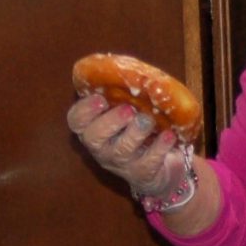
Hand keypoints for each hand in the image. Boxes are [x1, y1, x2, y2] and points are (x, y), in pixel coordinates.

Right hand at [66, 92, 184, 197]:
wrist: (163, 167)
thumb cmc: (143, 129)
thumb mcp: (132, 110)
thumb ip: (128, 94)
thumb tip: (136, 71)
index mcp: (94, 127)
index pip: (76, 120)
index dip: (84, 109)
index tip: (100, 98)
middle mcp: (102, 147)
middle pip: (93, 137)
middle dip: (110, 121)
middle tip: (128, 109)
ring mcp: (121, 163)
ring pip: (122, 149)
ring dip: (136, 131)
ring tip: (149, 119)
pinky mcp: (142, 174)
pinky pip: (148, 162)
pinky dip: (159, 147)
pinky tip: (169, 135)